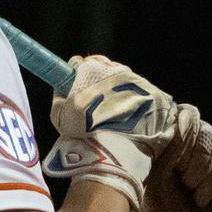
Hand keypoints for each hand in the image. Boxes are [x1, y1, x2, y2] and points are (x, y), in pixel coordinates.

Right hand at [44, 55, 176, 210]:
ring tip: (114, 113)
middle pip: (103, 66)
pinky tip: (130, 118)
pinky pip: (140, 92)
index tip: (74, 87)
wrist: (119, 149)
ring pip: (122, 78)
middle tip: (94, 101)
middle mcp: (114, 69)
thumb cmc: (83, 132)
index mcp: (89, 70)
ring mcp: (136, 79)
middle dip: (98, 80)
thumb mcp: (59, 116)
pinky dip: (134, 101)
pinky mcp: (153, 92)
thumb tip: (61, 90)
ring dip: (117, 90)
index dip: (75, 75)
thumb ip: (59, 98)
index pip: (79, 63)